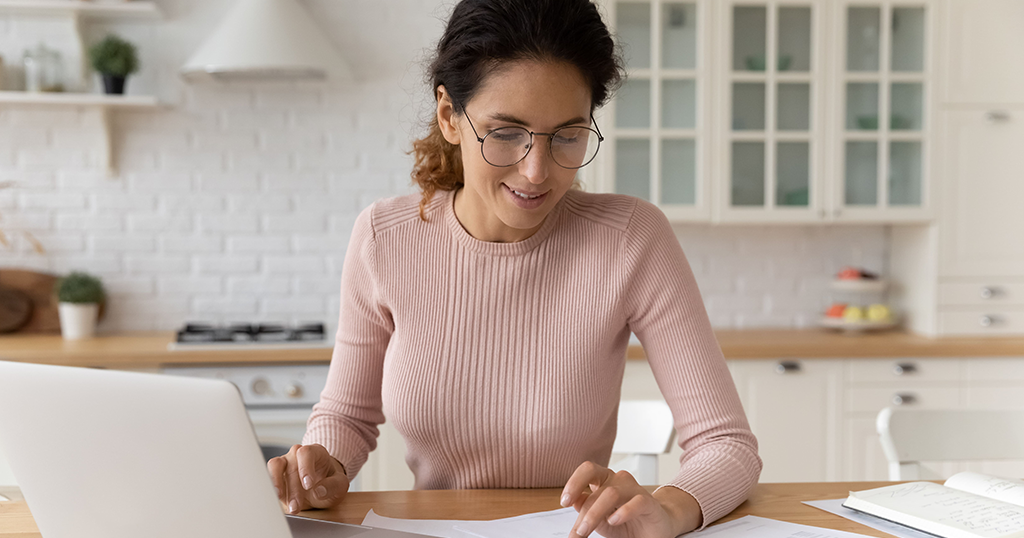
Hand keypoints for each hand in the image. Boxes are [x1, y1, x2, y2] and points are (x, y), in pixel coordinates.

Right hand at [267, 443, 349, 513]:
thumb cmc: (330, 482)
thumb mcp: (340, 485)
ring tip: (284, 503)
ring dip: (278, 486)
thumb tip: (319, 490)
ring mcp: (285, 463)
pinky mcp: (275, 475)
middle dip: (293, 489)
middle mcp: (297, 454)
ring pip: (275, 467)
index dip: (305, 468)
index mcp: (315, 452)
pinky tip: (275, 500)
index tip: (308, 485)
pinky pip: (268, 477)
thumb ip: (333, 486)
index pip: (306, 453)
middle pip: (291, 465)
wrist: (321, 487)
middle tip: (297, 506)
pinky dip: (270, 488)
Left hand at [561, 461, 700, 537]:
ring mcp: (634, 489)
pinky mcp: (649, 502)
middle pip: (597, 486)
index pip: (587, 470)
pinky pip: (636, 502)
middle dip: (584, 511)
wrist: (652, 530)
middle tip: (577, 531)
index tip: (564, 501)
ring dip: (595, 514)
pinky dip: (623, 511)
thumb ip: (587, 509)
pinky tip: (614, 520)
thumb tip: (575, 501)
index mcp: (604, 481)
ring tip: (587, 531)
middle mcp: (618, 480)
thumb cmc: (625, 522)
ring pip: (612, 493)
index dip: (574, 482)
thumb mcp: (600, 520)